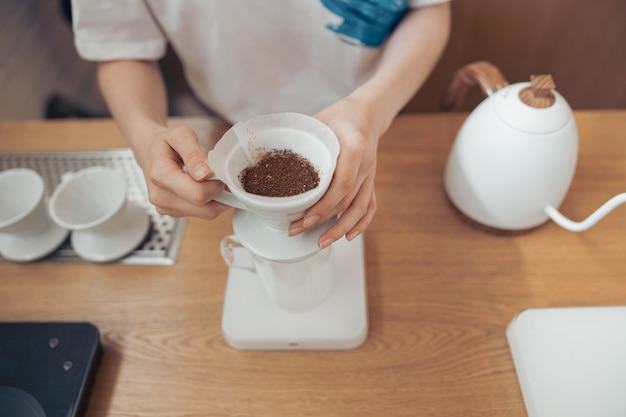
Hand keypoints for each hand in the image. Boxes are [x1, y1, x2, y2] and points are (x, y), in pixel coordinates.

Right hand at [134, 124, 230, 219]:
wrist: (150, 152)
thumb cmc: (167, 143)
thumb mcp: (181, 135)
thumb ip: (194, 153)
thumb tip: (205, 174)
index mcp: (161, 175)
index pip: (198, 194)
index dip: (217, 185)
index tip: (219, 173)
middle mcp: (160, 196)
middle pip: (205, 208)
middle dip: (219, 193)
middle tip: (219, 177)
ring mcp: (165, 207)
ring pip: (206, 214)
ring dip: (216, 199)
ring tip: (210, 180)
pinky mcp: (172, 213)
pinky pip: (201, 214)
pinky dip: (209, 203)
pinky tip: (202, 187)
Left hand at [288, 97, 378, 248]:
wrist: (365, 114)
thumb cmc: (337, 118)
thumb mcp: (317, 122)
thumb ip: (297, 139)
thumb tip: (264, 158)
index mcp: (354, 147)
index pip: (341, 184)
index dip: (323, 206)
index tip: (305, 219)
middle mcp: (366, 164)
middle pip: (347, 201)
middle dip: (323, 221)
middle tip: (299, 231)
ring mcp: (370, 174)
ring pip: (360, 208)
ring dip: (341, 229)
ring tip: (322, 242)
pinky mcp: (370, 181)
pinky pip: (370, 206)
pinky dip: (360, 224)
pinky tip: (347, 236)